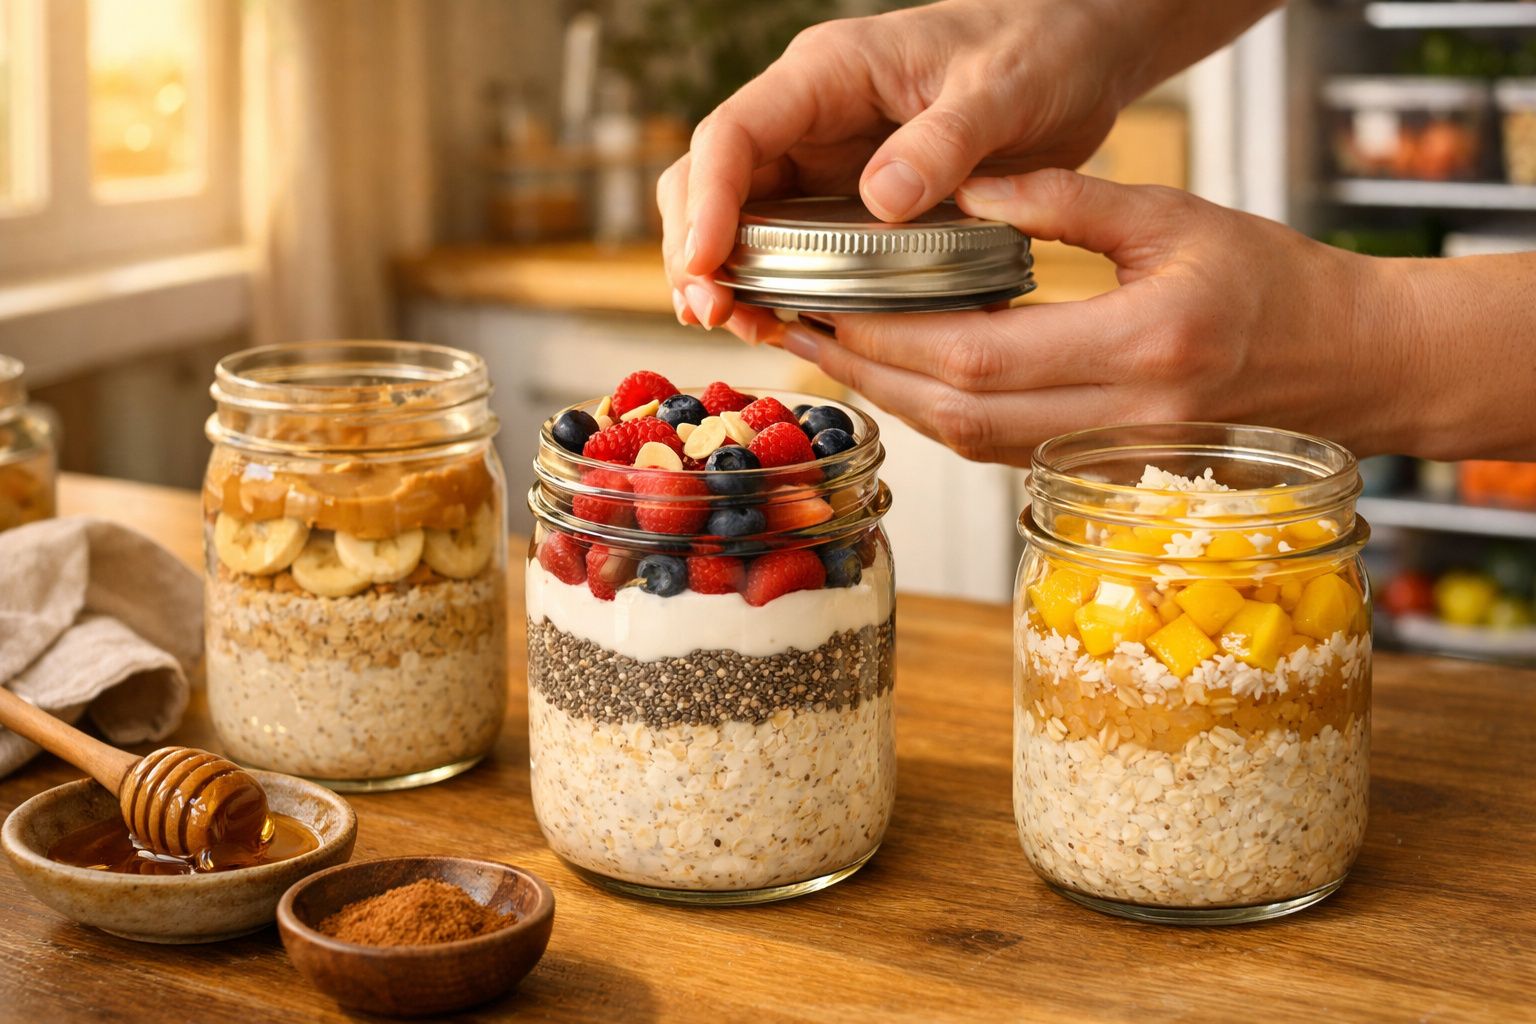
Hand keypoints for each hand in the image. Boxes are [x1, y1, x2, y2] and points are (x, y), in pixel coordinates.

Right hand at [658, 0, 1134, 335]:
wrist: (1072, 55)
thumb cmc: (1037, 50)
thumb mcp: (1001, 89)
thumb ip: (945, 140)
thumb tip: (881, 198)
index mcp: (829, 73)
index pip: (734, 132)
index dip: (708, 201)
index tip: (706, 264)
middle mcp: (807, 113)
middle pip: (711, 177)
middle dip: (697, 247)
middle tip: (709, 314)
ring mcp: (820, 157)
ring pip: (736, 214)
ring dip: (724, 272)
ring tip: (736, 328)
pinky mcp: (842, 196)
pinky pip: (783, 240)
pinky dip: (768, 282)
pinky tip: (776, 321)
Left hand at [776, 169, 1422, 463]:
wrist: (1350, 365)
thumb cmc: (1277, 284)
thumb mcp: (1177, 217)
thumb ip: (1066, 203)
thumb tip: (963, 189)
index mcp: (1141, 347)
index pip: (979, 354)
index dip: (888, 338)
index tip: (822, 305)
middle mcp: (1120, 417)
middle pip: (954, 412)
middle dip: (865, 374)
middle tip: (794, 332)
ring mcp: (1111, 457)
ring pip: (968, 442)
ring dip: (890, 401)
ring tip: (828, 352)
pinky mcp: (1100, 468)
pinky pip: (997, 450)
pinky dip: (936, 416)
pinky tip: (900, 380)